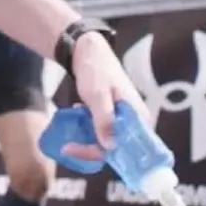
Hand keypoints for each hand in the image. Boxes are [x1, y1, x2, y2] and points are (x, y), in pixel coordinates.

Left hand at [63, 32, 147, 162]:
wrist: (88, 51)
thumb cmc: (96, 70)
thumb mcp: (98, 95)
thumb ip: (105, 120)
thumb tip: (110, 147)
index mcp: (138, 117)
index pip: (128, 148)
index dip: (105, 154)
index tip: (78, 151)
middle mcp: (134, 122)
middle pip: (116, 148)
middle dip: (90, 149)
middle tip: (67, 147)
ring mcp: (122, 119)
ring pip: (106, 141)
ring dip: (87, 140)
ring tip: (70, 131)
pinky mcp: (111, 116)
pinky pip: (101, 131)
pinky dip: (87, 129)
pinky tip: (78, 115)